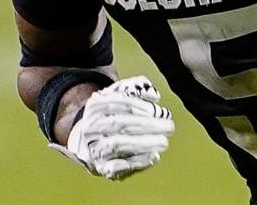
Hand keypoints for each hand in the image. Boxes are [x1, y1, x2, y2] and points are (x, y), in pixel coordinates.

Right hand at [49, 76, 174, 179]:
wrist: (88, 144)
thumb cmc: (111, 117)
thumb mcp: (119, 96)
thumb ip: (137, 87)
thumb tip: (153, 95)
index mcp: (96, 105)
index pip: (120, 103)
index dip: (142, 106)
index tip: (160, 111)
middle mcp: (91, 127)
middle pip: (120, 124)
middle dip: (147, 125)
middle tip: (168, 126)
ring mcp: (94, 149)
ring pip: (118, 145)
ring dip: (144, 143)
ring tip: (163, 141)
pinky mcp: (102, 168)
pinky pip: (118, 167)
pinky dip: (137, 162)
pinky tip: (154, 156)